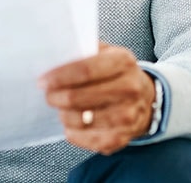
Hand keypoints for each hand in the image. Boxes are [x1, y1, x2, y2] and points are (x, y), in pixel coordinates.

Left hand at [40, 42, 156, 154]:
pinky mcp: (123, 136)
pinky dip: (76, 135)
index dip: (60, 77)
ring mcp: (128, 115)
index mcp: (123, 62)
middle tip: (48, 96)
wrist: (147, 98)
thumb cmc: (118, 74)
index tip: (43, 81)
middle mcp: (130, 88)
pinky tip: (71, 128)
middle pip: (79, 97)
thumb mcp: (107, 53)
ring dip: (65, 116)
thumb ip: (85, 52)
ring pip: (82, 120)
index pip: (85, 70)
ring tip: (61, 110)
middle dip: (57, 97)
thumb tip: (55, 56)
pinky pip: (91, 140)